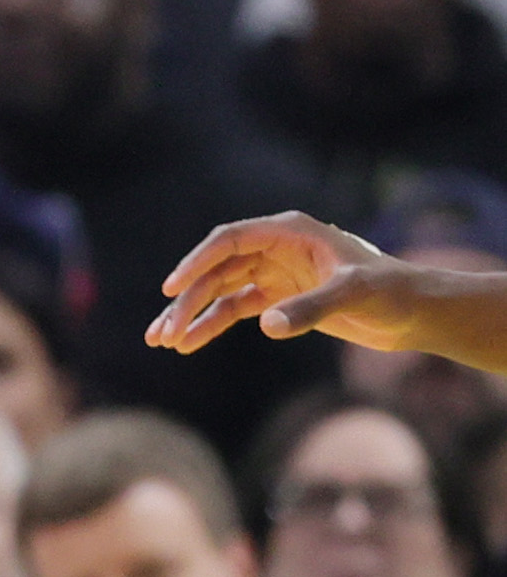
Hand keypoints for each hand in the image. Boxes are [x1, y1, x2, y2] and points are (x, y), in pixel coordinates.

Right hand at [147, 213, 424, 354]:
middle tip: (165, 335)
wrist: (412, 313)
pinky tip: (189, 344)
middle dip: (187, 301)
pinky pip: (233, 309)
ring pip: (219, 291)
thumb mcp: (353, 296)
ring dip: (191, 314)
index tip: (171, 288)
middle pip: (217, 271)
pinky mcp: (278, 299)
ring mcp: (275, 274)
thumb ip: (310, 309)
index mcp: (291, 232)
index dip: (196, 262)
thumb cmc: (390, 292)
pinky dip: (210, 325)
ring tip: (164, 341)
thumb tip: (266, 325)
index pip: (230, 240)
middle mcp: (277, 249)